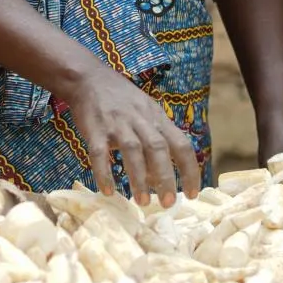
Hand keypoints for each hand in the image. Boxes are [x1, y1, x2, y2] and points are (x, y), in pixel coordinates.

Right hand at [58, 68, 201, 206]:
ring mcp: (117, 123)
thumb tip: (158, 179)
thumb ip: (154, 143)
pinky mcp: (95, 128)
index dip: (190, 169)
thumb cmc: (122, 101)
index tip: (193, 193)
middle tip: (169, 204)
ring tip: (142, 202)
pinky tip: (108, 191)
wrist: (89, 78)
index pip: (181, 144)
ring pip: (132, 151)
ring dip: (139, 178)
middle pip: (158, 149)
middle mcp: (140, 120)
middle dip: (166, 177)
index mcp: (157, 118)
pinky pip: (100, 152)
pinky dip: (104, 172)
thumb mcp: (146, 114)